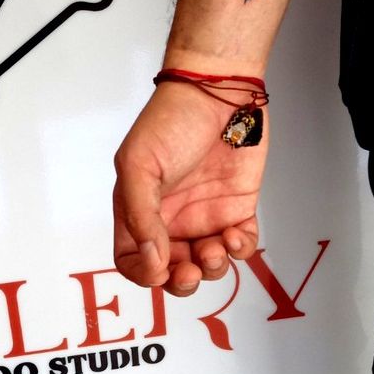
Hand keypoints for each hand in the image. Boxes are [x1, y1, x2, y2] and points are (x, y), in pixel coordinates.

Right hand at [113, 82, 267, 295]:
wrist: (220, 93)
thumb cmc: (171, 120)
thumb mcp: (140, 164)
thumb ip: (142, 215)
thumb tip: (151, 259)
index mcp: (140, 210)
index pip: (132, 258)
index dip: (143, 273)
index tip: (159, 270)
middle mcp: (171, 219)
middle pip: (171, 270)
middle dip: (182, 280)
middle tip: (191, 269)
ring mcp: (205, 216)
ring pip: (208, 264)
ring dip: (212, 267)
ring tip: (216, 246)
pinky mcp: (237, 209)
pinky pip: (240, 246)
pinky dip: (240, 250)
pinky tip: (236, 235)